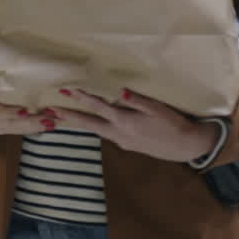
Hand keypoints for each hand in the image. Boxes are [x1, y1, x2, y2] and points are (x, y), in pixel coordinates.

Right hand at [0, 65, 59, 134]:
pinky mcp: (5, 128)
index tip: (26, 111)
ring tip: (52, 123)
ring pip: (16, 130)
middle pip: (10, 124)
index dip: (10, 113)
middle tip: (48, 119)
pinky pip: (19, 131)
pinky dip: (33, 128)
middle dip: (29, 123)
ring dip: (35, 127)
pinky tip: (47, 125)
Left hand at [51, 89, 219, 162]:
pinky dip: (97, 127)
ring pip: (97, 130)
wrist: (187, 147)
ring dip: (80, 123)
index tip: (66, 91)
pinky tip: (94, 123)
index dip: (82, 98)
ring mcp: (123, 142)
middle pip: (89, 124)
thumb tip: (119, 91)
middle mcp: (119, 134)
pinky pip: (108, 134)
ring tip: (64, 117)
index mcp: (125, 122)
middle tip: (50, 112)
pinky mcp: (129, 146)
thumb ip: (136, 100)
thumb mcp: (157, 108)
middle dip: (69, 117)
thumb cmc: (174, 124)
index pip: (98, 108)